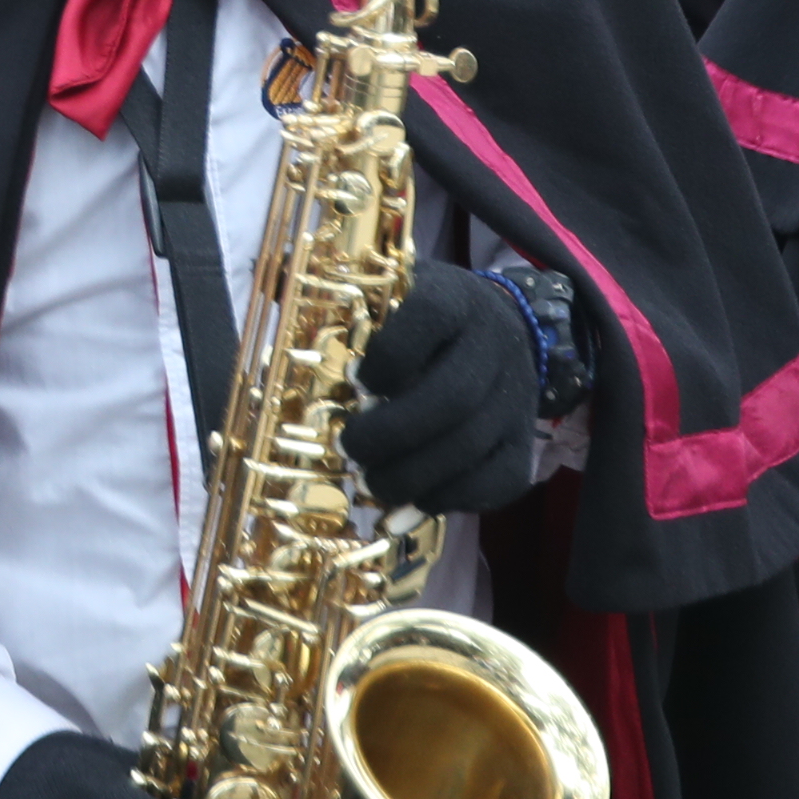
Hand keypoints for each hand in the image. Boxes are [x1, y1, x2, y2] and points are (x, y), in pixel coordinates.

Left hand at [341, 265, 541, 518]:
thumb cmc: (421, 320)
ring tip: (370, 485)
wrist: (503, 334)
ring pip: (473, 445)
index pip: (431, 316)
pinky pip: (499, 481)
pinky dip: (451, 499)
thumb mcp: (389, 294)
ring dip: (414, 475)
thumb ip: (338, 302)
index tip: (353, 381)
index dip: (389, 355)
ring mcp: (516, 399)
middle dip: (392, 433)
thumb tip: (273, 298)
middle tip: (348, 450)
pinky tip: (411, 504)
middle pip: (453, 397)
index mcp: (455, 300)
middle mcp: (494, 346)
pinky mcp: (525, 443)